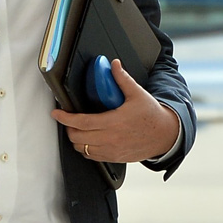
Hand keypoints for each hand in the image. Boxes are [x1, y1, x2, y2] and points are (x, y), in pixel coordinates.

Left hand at [52, 59, 180, 162]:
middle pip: (77, 137)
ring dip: (76, 139)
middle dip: (68, 128)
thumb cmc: (152, 115)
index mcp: (114, 122)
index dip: (65, 118)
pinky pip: (92, 156)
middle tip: (67, 119)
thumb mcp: (137, 94)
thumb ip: (122, 79)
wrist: (165, 135)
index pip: (82, 122)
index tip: (57, 113)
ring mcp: (112, 150)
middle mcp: (111, 139)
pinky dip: (85, 148)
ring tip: (77, 129)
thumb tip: (114, 65)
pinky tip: (88, 140)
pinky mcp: (114, 157)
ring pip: (82, 149)